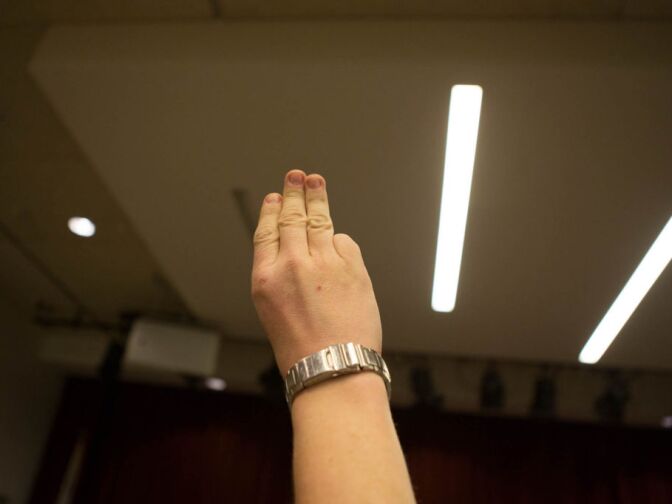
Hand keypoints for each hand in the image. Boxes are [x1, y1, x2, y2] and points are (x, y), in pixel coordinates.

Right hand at [251, 170, 382, 375]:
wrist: (334, 367)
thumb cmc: (303, 349)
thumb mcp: (274, 311)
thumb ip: (283, 276)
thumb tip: (300, 247)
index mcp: (266, 278)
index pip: (266, 232)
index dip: (270, 211)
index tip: (274, 198)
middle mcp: (293, 265)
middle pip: (292, 218)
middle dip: (294, 193)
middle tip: (296, 176)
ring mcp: (324, 263)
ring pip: (319, 220)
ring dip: (317, 197)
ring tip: (316, 181)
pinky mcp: (352, 267)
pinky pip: (344, 242)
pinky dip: (340, 242)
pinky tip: (337, 243)